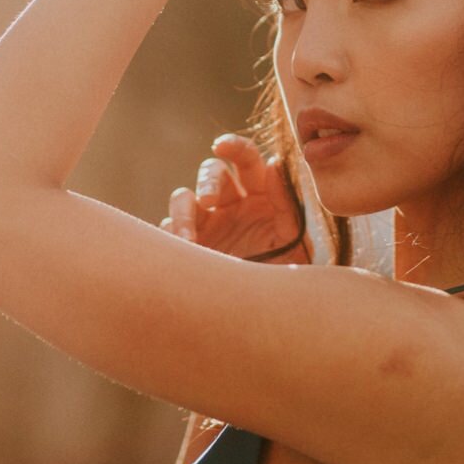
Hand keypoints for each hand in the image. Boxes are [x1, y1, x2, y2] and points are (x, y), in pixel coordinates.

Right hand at [160, 134, 308, 263]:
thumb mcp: (295, 241)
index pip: (247, 160)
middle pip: (211, 173)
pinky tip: (180, 257)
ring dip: (183, 214)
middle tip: (208, 201)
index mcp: (260, 194)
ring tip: (187, 241)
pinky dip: (169, 240)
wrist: (269, 318)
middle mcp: (231, 204)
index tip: (222, 145)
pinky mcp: (188, 247)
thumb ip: (286, 204)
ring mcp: (206, 224)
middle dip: (208, 182)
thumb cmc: (287, 275)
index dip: (234, 146)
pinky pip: (168, 233)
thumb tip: (274, 164)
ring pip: (183, 200)